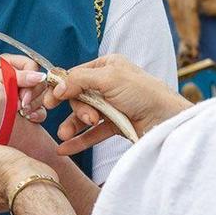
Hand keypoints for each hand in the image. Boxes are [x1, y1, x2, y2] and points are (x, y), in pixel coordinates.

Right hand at [42, 54, 191, 155]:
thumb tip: (55, 86)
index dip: (61, 88)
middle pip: (78, 96)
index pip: (76, 75)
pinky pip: (92, 133)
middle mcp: (108, 84)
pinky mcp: (115, 124)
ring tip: (65, 136)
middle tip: (86, 118)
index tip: (48, 101)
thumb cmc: (143, 93)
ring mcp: (111, 105)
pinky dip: (79, 140)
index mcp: (107, 66)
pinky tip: (65, 148)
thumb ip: (79, 80)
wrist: (167, 120)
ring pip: (84, 116)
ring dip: (73, 126)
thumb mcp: (109, 79)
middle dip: (77, 109)